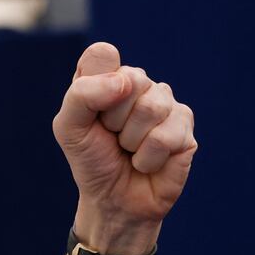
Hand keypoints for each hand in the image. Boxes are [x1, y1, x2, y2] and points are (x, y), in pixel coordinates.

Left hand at [52, 42, 196, 254]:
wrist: (113, 198)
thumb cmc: (90, 158)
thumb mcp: (68, 127)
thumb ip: (82, 94)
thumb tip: (125, 81)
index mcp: (107, 75)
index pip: (103, 55)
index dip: (94, 86)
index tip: (90, 112)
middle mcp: (138, 83)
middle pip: (132, 80)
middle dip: (112, 118)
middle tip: (110, 136)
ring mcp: (166, 104)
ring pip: (152, 107)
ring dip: (131, 140)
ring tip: (129, 149)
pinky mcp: (185, 129)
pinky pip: (167, 136)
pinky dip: (148, 158)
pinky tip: (146, 162)